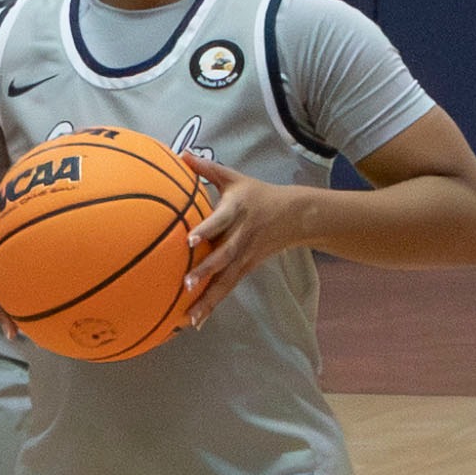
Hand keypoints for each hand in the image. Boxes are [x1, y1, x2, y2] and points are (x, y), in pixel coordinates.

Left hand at [179, 154, 306, 327]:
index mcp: (236, 211)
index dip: (206, 231)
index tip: (188, 241)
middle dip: (206, 271)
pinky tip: (195, 321)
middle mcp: (241, 237)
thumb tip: (181, 153)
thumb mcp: (234, 177)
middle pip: (223, 256)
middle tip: (186, 284)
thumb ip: (206, 168)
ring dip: (208, 298)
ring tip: (189, 316)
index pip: (219, 221)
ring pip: (225, 280)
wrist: (294, 215)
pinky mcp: (246, 269)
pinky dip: (212, 305)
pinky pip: (227, 289)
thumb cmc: (256, 194)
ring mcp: (244, 256)